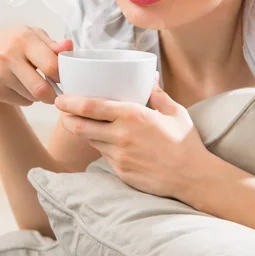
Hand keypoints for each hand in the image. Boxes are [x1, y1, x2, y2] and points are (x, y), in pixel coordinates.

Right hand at [0, 25, 72, 105]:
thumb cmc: (12, 44)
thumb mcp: (31, 36)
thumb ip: (52, 44)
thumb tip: (69, 46)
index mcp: (23, 38)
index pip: (51, 65)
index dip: (62, 75)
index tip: (63, 77)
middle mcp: (8, 55)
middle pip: (42, 89)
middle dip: (54, 94)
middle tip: (56, 91)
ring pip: (33, 97)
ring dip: (40, 95)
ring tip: (35, 84)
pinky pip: (22, 102)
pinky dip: (27, 98)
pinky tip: (21, 87)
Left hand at [54, 73, 208, 199]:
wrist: (193, 178)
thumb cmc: (185, 142)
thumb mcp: (175, 112)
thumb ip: (157, 94)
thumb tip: (150, 77)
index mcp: (133, 116)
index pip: (90, 107)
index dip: (70, 102)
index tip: (60, 99)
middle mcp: (121, 136)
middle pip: (80, 127)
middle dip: (67, 119)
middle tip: (63, 112)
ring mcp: (119, 156)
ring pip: (91, 141)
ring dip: (84, 133)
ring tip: (83, 124)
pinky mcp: (121, 172)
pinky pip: (104, 156)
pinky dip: (102, 147)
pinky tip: (109, 142)